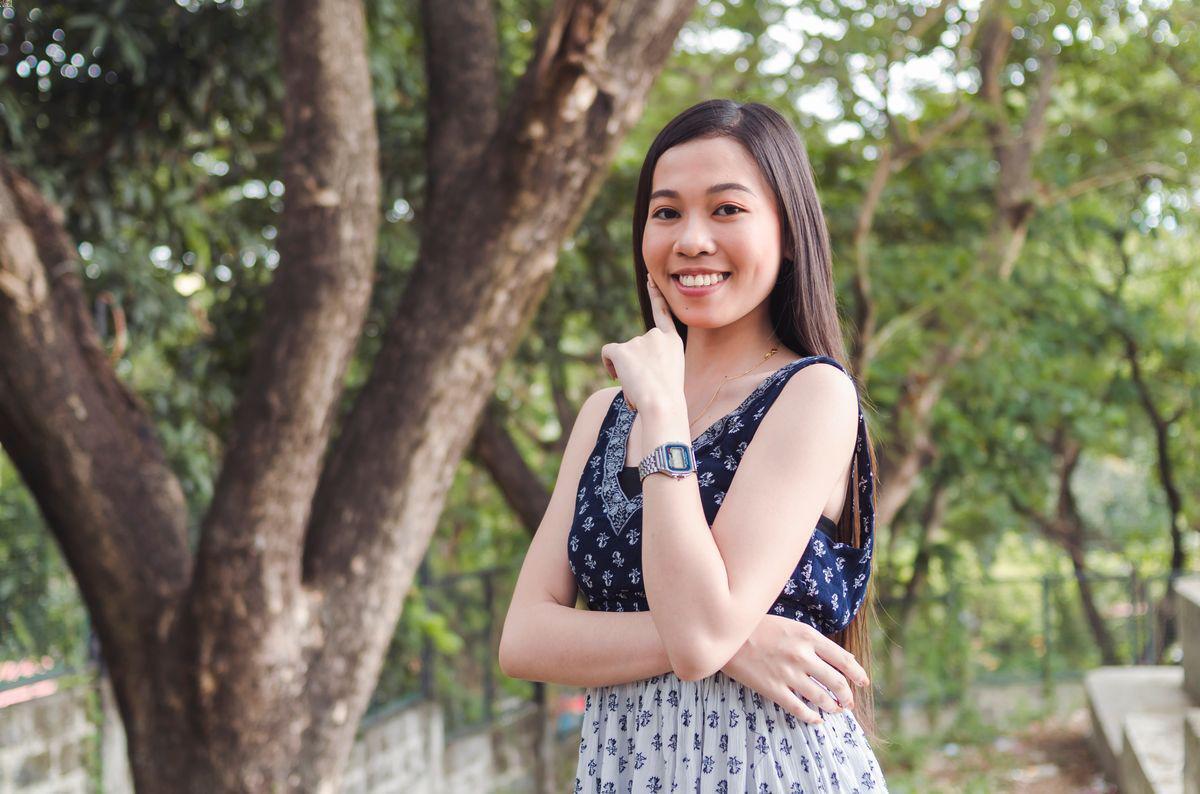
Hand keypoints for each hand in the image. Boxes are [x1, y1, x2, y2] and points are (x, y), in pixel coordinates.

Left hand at [600, 273, 684, 412]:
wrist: (663, 404)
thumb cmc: (667, 400)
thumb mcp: (668, 376)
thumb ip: (654, 363)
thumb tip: (633, 374)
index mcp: (673, 341)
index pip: (663, 313)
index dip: (655, 296)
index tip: (649, 279)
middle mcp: (657, 336)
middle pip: (636, 347)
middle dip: (634, 364)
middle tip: (643, 385)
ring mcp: (639, 340)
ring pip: (622, 354)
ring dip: (625, 370)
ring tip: (638, 387)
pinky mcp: (623, 349)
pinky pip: (608, 352)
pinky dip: (609, 364)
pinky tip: (617, 377)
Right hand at [720, 614, 868, 724]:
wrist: (726, 634)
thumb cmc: (759, 626)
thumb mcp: (792, 626)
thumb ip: (816, 641)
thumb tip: (844, 657)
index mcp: (808, 637)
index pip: (844, 659)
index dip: (857, 674)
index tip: (863, 682)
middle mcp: (802, 656)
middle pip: (836, 682)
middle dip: (847, 696)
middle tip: (848, 702)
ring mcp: (788, 674)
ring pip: (821, 698)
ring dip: (832, 707)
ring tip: (835, 710)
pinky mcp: (773, 689)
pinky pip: (799, 709)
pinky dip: (811, 717)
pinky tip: (815, 719)